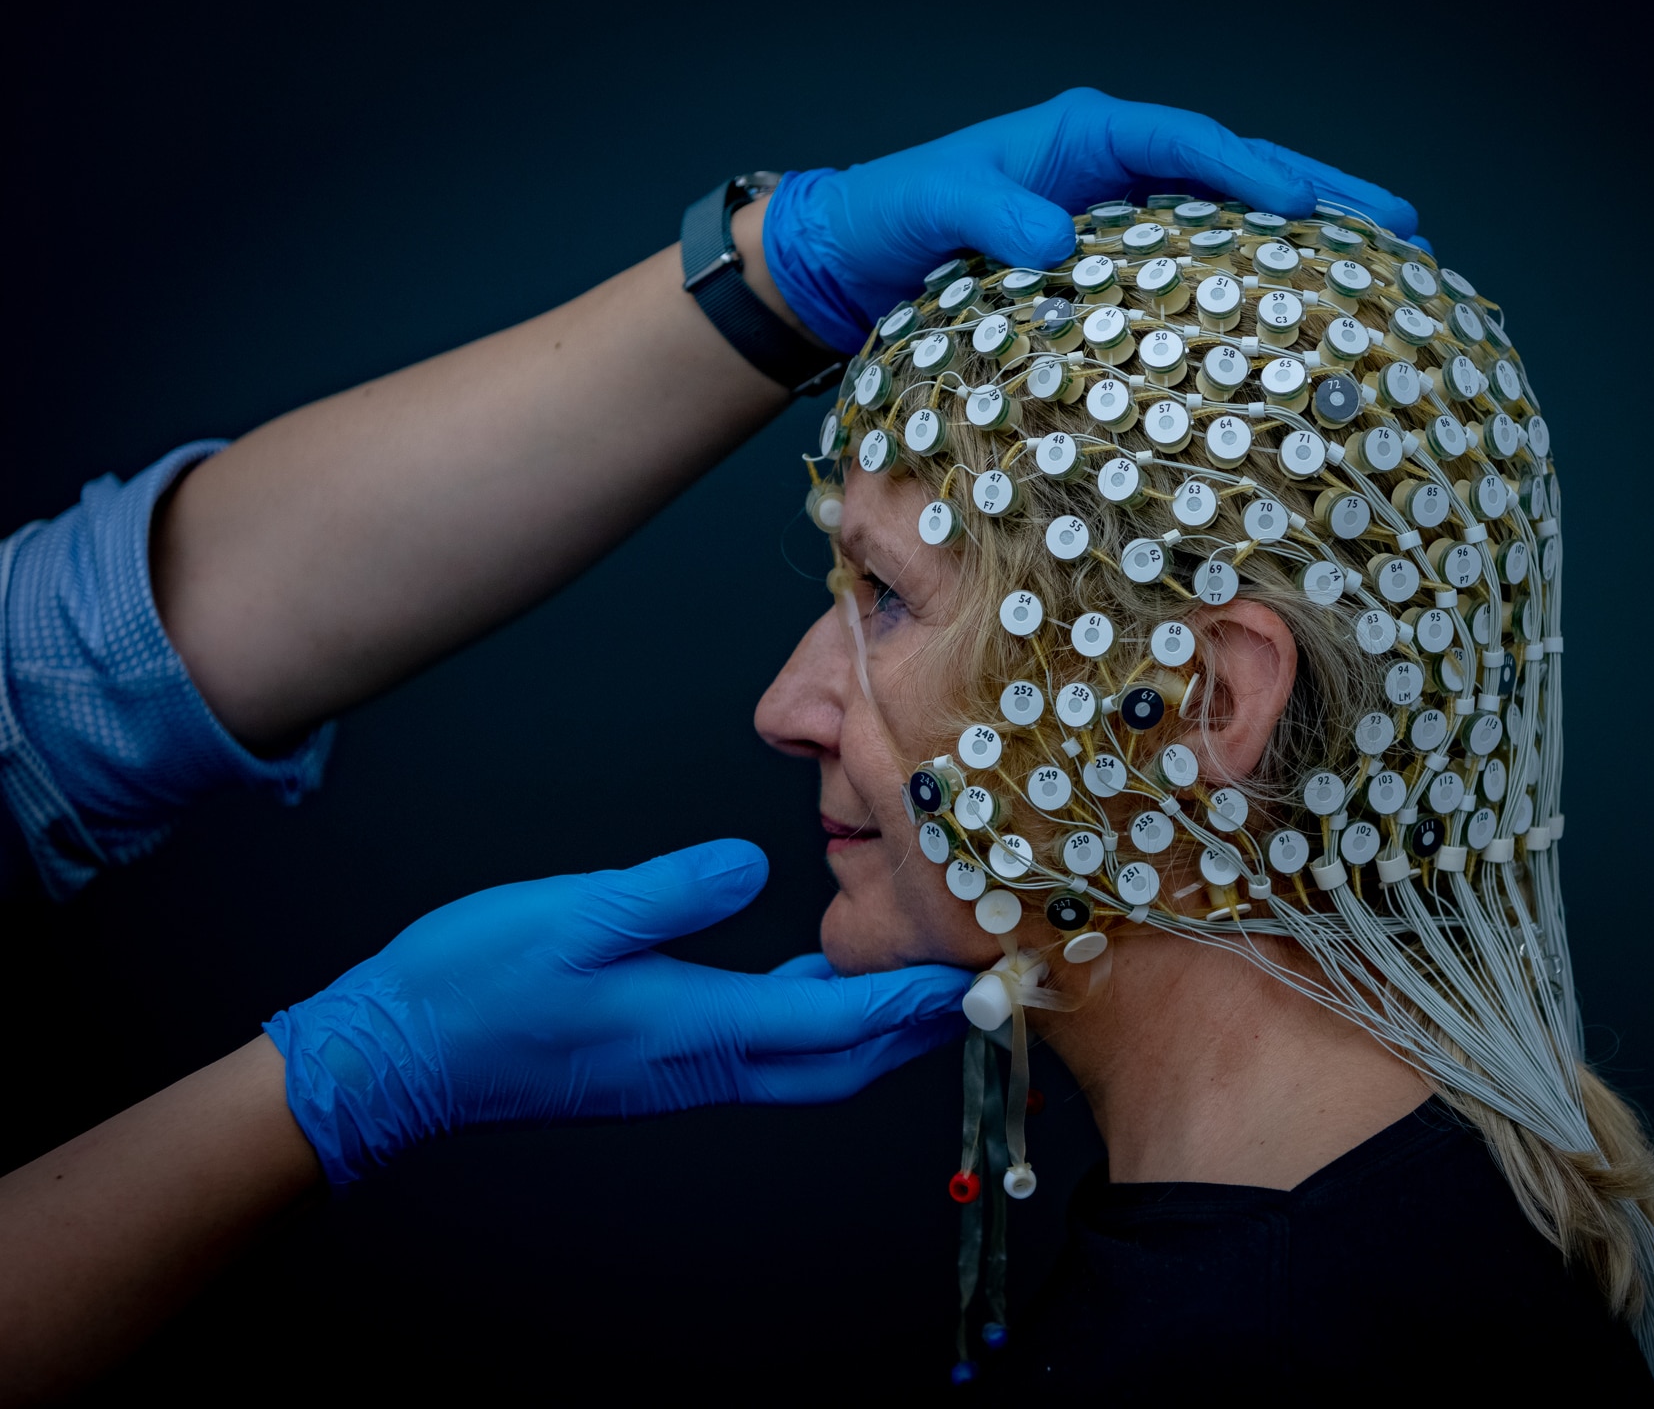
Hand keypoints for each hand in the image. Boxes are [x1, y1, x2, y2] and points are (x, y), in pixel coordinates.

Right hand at [263, 840, 971, 1182]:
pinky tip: (805, 986)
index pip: (836, 1028)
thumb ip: (670, 893)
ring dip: (862, 1033)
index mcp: (695, 1030)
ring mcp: (675, 1073)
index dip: (911, 1006)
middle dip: (908, 1034)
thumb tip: (752, 863)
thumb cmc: (475, 985)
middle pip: (835, 1065)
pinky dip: (806, 1026)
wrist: (397, 1057)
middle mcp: (699, 1065)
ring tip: (908, 987)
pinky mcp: (651, 1064)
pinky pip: (758, 1053)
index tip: (975, 986)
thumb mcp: (575, 917)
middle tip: (967, 995)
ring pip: (800, 1065)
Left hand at [761, 86, 1420, 350]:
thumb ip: (989, 214)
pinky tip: (1296, 308)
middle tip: (1402, 222)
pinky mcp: (1115, 257)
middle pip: (1238, 166)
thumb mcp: (932, 207)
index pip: (1186, 140)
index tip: (1304, 205)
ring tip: (1382, 262)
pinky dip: (1252, 275)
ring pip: (1232, 214)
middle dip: (1321, 190)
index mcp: (1085, 134)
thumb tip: (1055, 241)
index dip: (1249, 167)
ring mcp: (1123, 209)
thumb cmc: (894, 216)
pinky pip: (1199, 259)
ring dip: (1305, 234)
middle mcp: (1116, 164)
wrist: (858, 251)